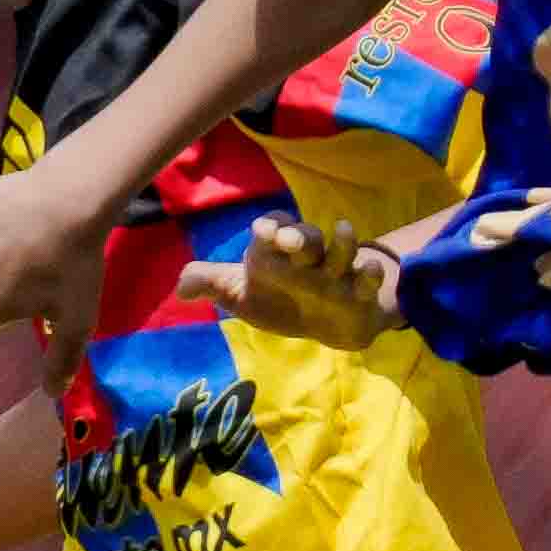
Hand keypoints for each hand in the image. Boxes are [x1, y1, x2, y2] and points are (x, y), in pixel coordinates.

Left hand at [186, 214, 410, 349]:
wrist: (325, 322)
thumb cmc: (278, 298)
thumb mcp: (240, 294)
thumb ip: (212, 284)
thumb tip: (180, 288)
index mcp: (276, 252)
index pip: (272, 231)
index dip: (269, 228)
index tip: (263, 232)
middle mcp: (307, 256)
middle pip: (305, 238)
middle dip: (299, 236)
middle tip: (290, 239)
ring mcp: (335, 273)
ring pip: (340, 251)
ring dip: (342, 242)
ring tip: (344, 230)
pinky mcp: (359, 293)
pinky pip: (367, 279)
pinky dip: (371, 275)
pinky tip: (369, 272)